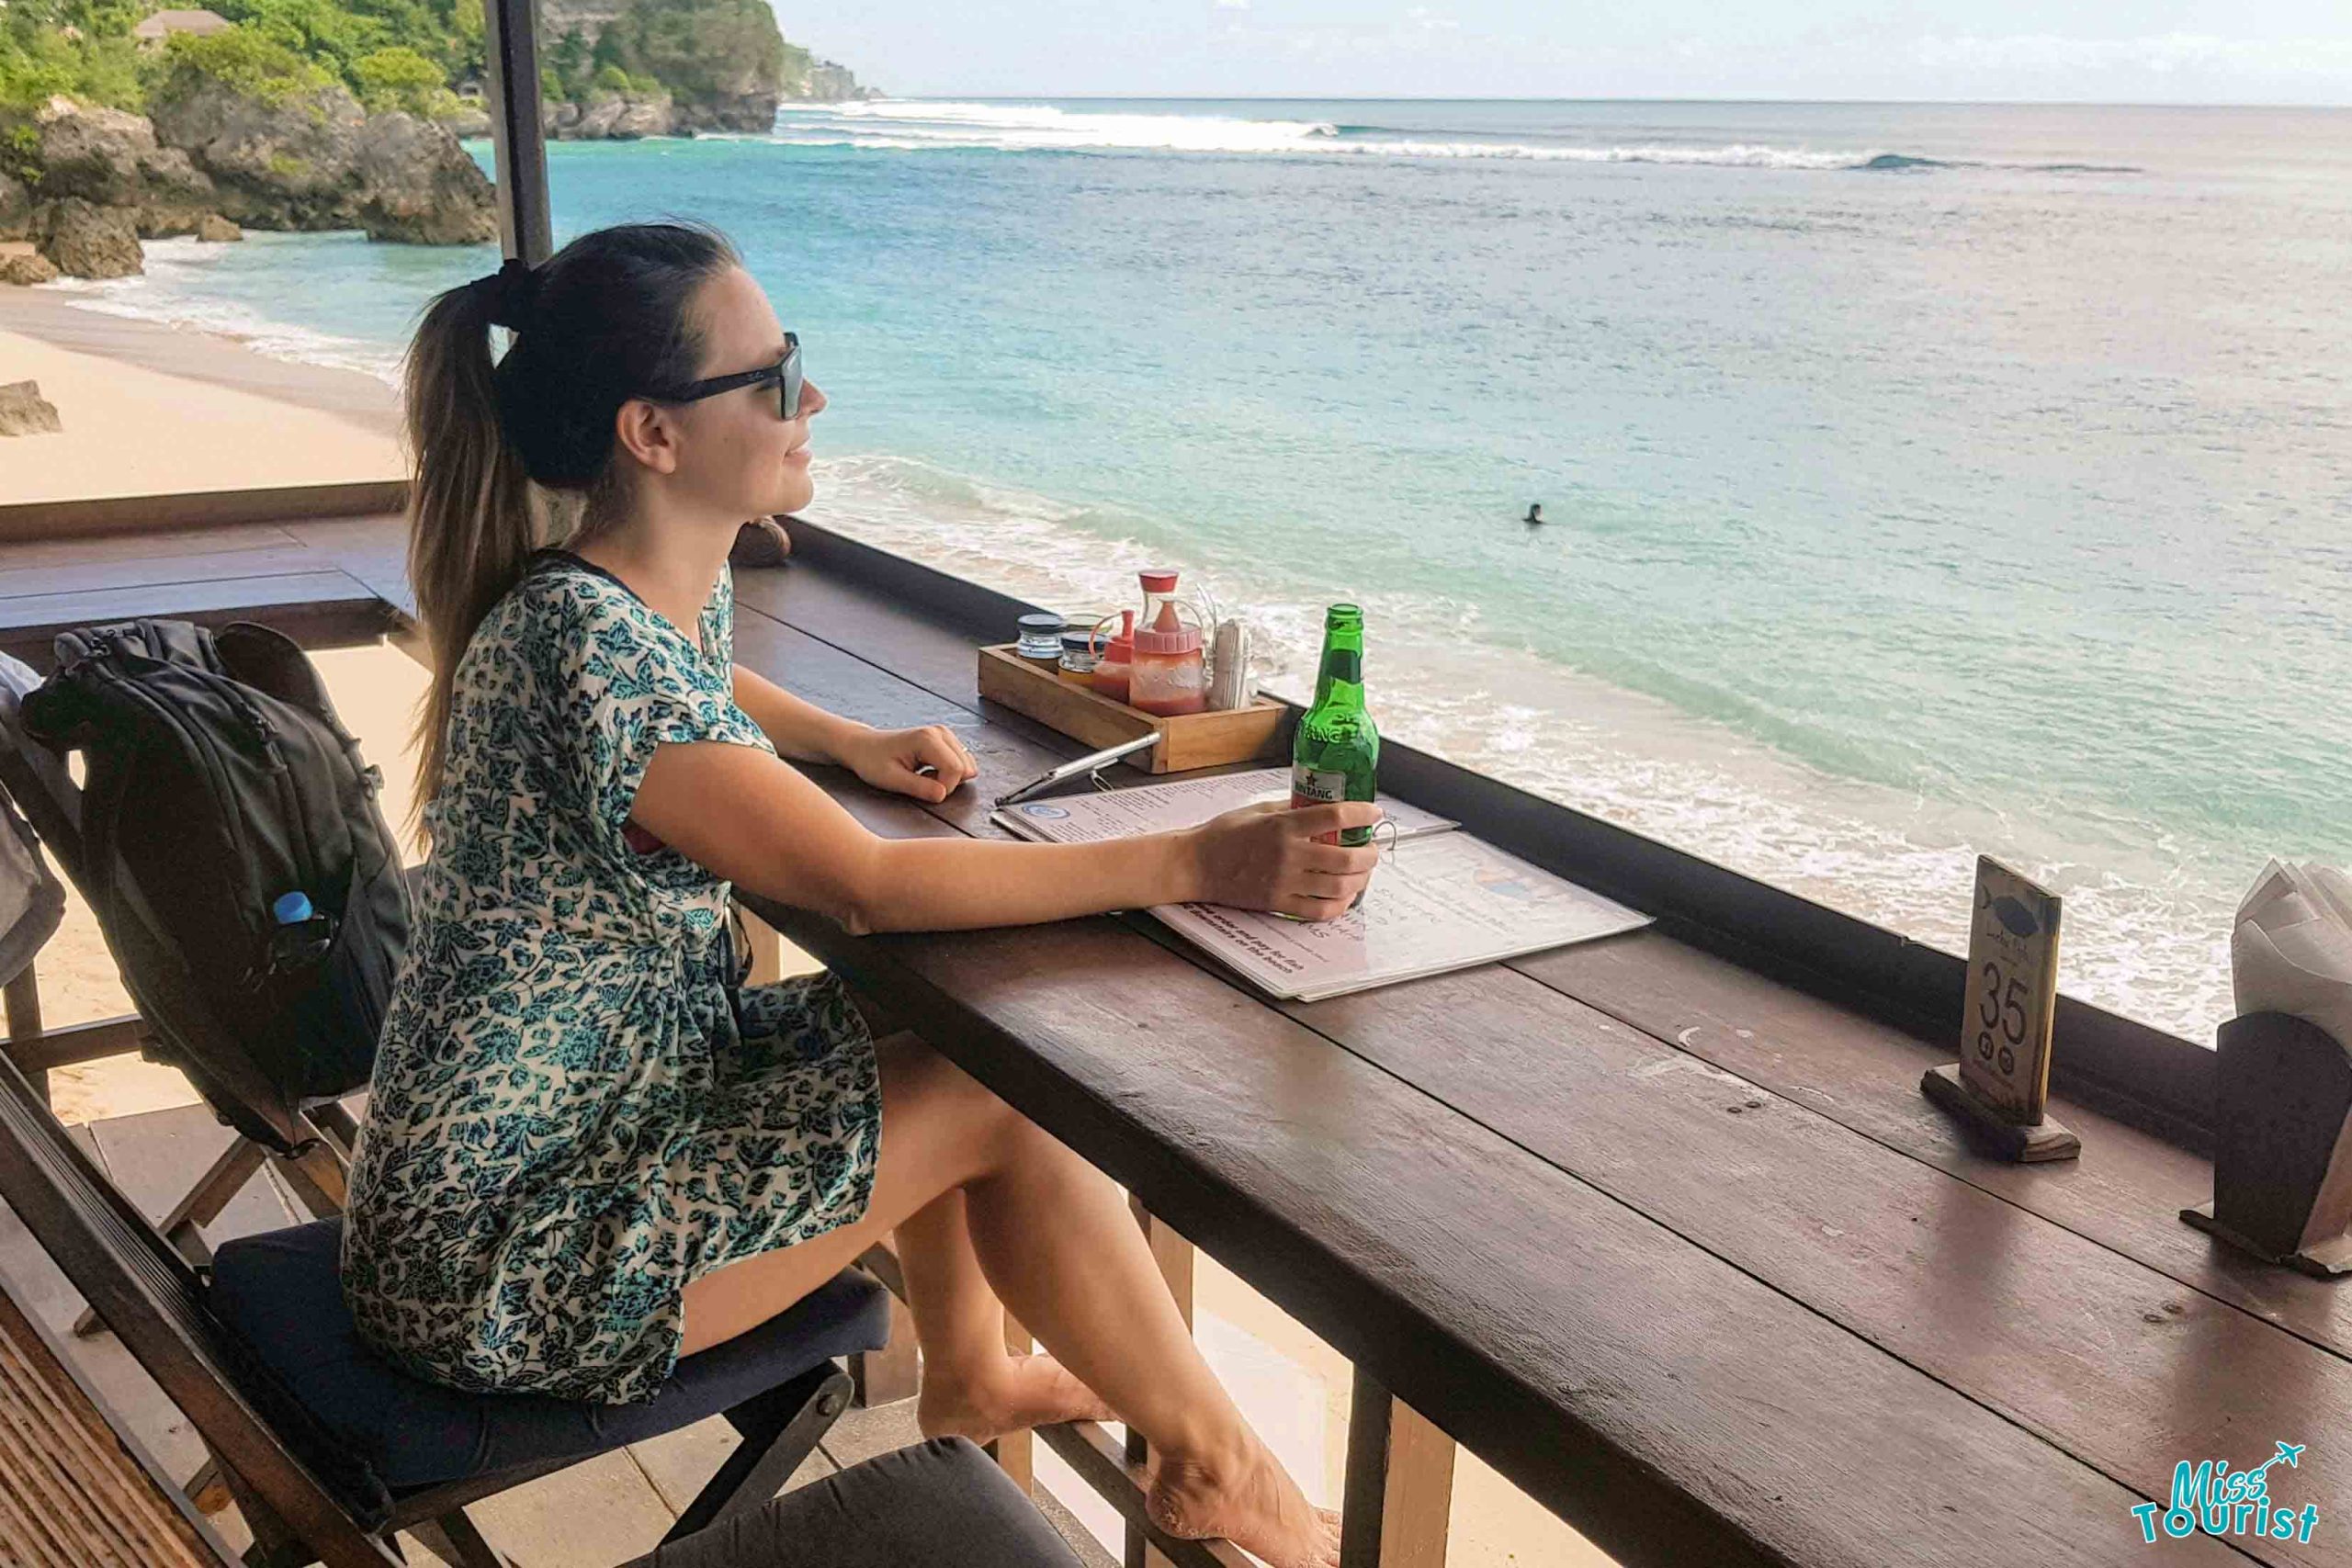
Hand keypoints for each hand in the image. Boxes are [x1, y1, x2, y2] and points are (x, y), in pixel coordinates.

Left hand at [837, 724, 978, 803]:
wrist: (864, 747)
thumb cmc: (872, 761)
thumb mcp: (891, 779)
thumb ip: (918, 788)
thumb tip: (943, 795)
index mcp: (927, 738)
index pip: (956, 769)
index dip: (944, 788)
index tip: (923, 789)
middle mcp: (940, 732)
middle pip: (965, 768)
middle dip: (947, 783)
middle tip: (920, 781)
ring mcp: (945, 734)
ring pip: (967, 766)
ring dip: (948, 778)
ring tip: (923, 775)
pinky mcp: (946, 740)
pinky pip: (962, 763)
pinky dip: (949, 773)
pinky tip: (929, 771)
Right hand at [1183, 801, 1382, 920]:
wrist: (1195, 865)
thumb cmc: (1222, 835)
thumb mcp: (1257, 810)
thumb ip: (1290, 809)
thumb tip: (1320, 806)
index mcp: (1283, 826)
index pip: (1335, 816)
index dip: (1362, 814)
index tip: (1374, 813)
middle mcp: (1287, 855)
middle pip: (1346, 858)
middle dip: (1369, 854)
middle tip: (1372, 849)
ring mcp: (1284, 882)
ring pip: (1339, 886)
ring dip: (1360, 879)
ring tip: (1363, 873)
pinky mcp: (1277, 903)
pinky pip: (1319, 910)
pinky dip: (1339, 905)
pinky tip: (1344, 897)